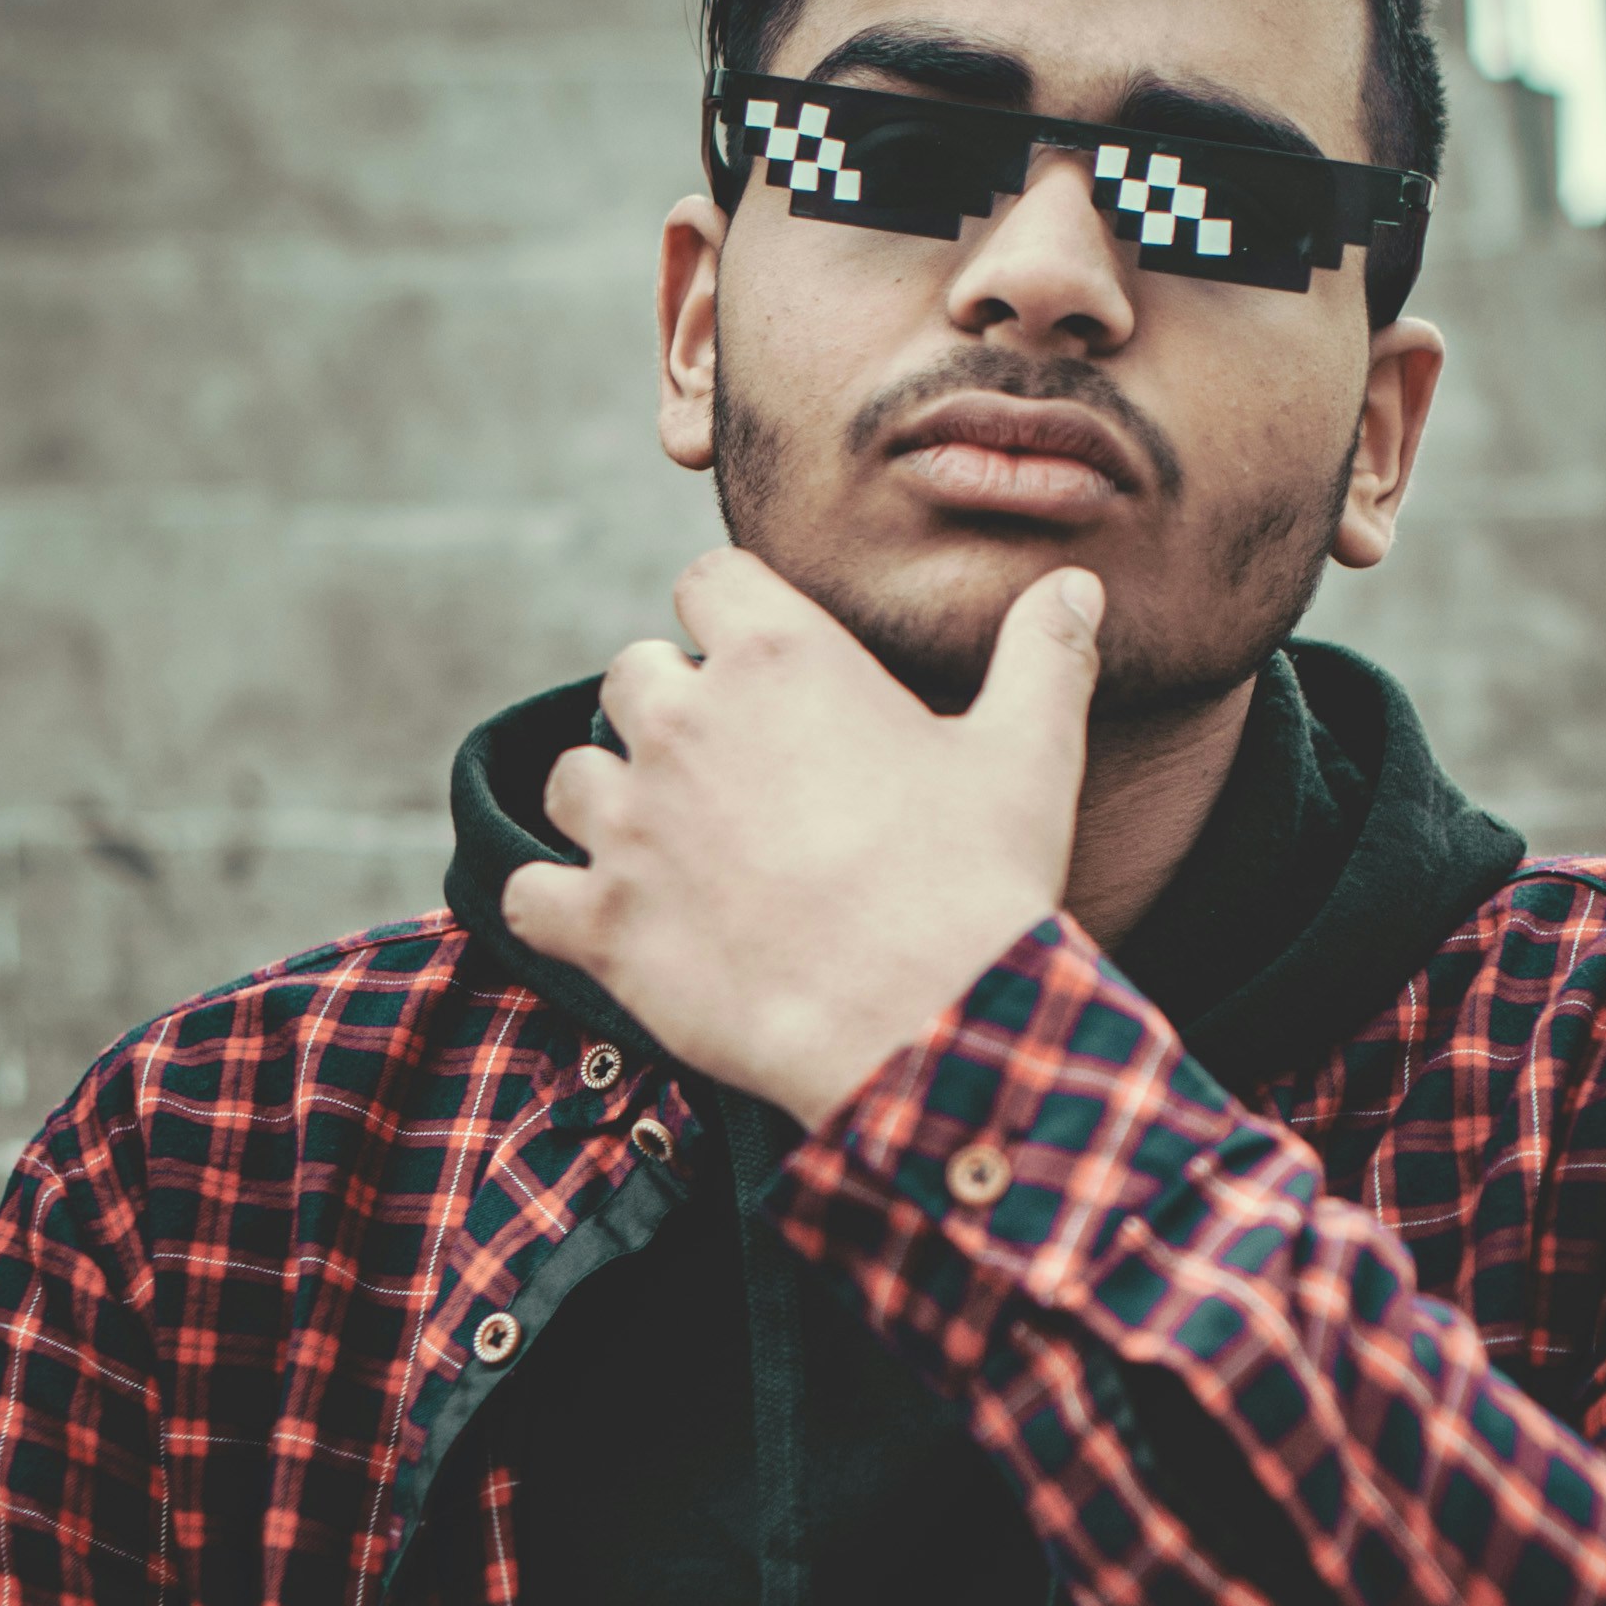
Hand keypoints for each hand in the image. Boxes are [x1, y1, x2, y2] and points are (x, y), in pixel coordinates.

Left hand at [502, 548, 1103, 1127]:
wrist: (928, 1025)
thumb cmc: (980, 881)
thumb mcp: (1029, 752)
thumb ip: (1043, 653)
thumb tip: (1076, 585)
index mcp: (779, 657)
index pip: (708, 581)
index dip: (731, 616)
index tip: (758, 660)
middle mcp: (684, 723)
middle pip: (632, 674)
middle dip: (670, 710)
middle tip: (728, 770)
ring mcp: (630, 824)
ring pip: (574, 777)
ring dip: (611, 801)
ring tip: (667, 844)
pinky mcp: (602, 921)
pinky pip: (529, 894)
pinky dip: (555, 904)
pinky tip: (598, 918)